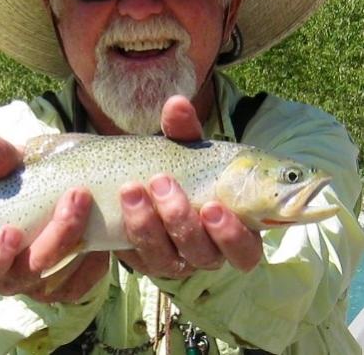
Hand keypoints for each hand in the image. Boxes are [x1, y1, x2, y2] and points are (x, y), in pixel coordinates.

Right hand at [0, 129, 108, 302]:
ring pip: (54, 282)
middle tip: (71, 199)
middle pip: (19, 279)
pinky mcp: (69, 285)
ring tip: (87, 198)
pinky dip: (93, 259)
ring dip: (74, 239)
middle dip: (49, 241)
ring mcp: (39, 284)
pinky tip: (100, 231)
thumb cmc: (34, 177)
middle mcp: (8, 274)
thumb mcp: (19, 163)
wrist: (76, 185)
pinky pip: (82, 282)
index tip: (10, 231)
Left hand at [115, 95, 262, 278]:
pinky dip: (127, 228)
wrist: (141, 179)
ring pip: (165, 258)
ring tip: (132, 188)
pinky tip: (118, 203)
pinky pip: (135, 255)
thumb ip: (184, 131)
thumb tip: (177, 103)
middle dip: (181, 219)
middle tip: (163, 182)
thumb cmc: (179, 167)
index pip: (245, 252)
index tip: (212, 206)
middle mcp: (205, 252)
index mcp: (230, 231)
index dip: (233, 236)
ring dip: (148, 223)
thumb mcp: (184, 149)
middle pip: (202, 255)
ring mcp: (171, 259)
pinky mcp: (141, 259)